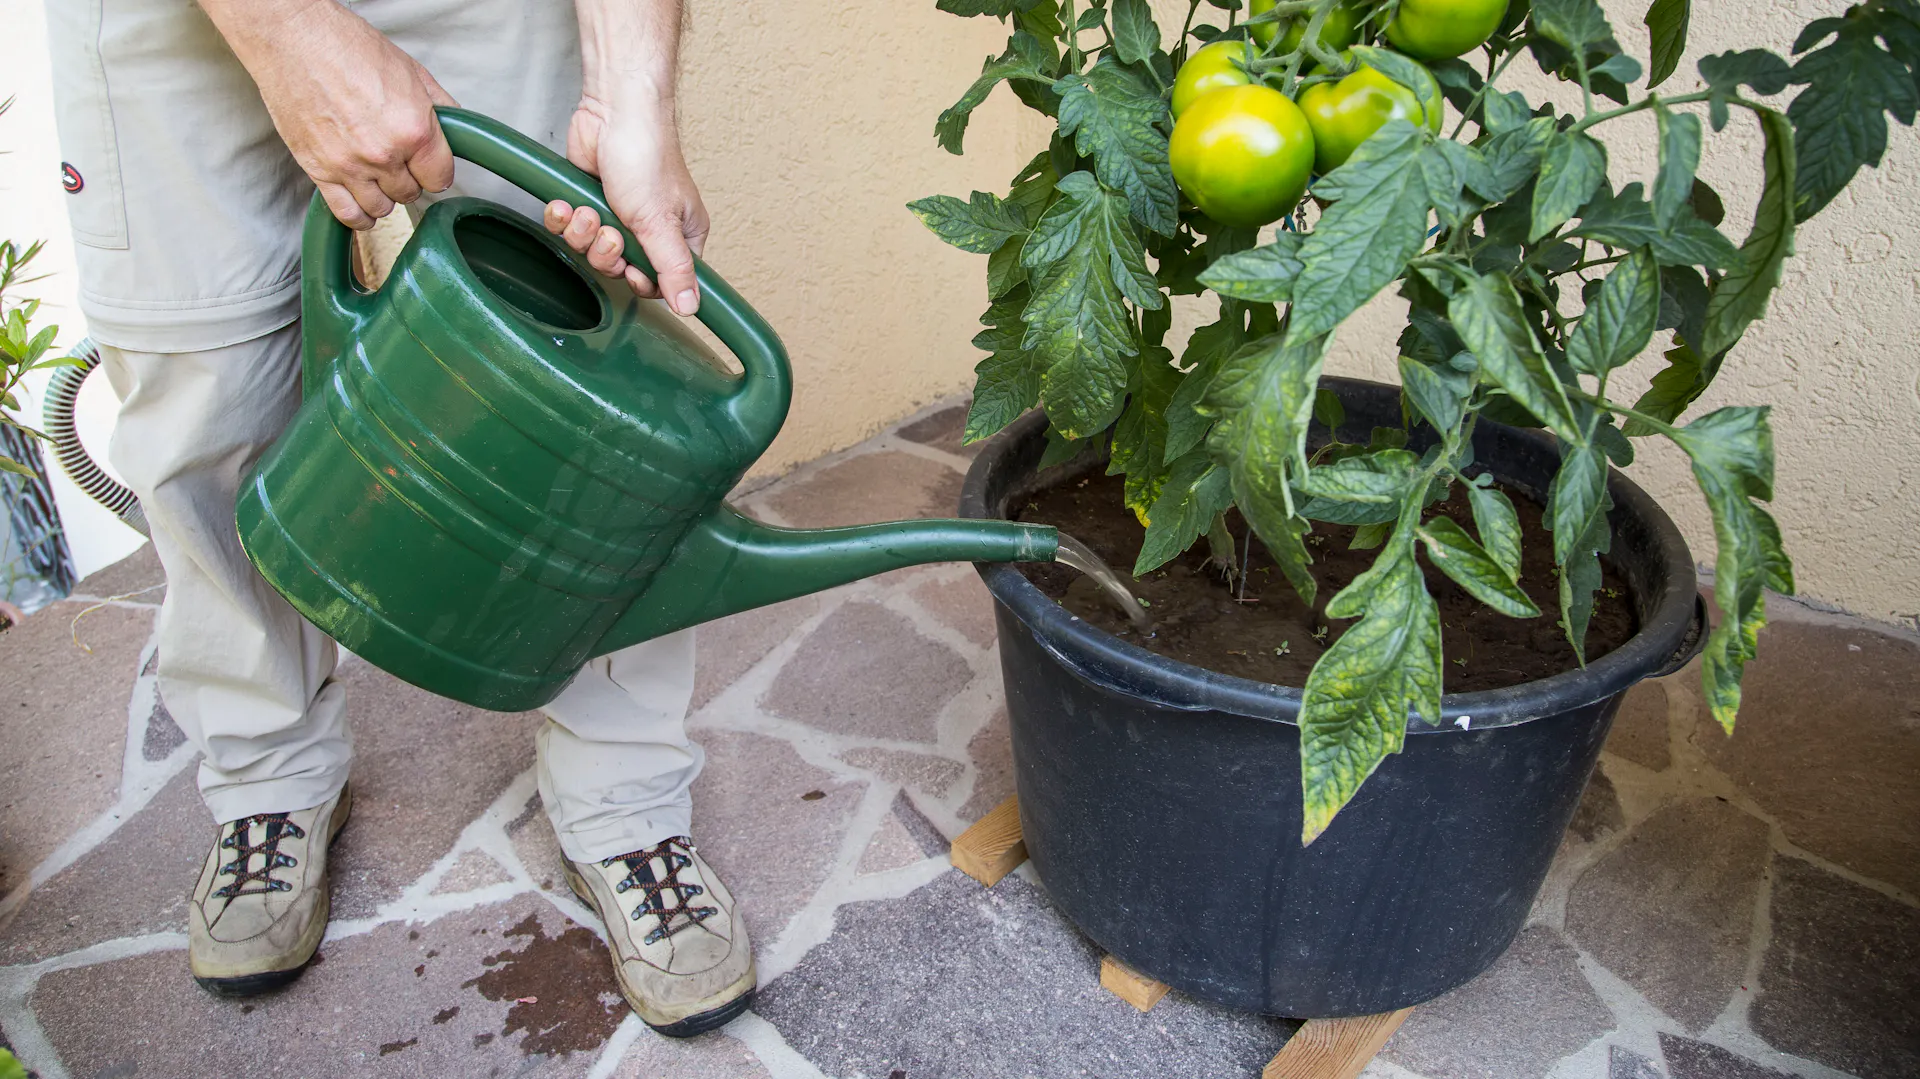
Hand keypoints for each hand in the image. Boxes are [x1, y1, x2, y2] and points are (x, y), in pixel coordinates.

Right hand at [201, 0, 457, 229]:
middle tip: (397, 160)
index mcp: (413, 129)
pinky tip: (362, 206)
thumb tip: (457, 129)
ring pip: (381, 208)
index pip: (440, 178)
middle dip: (408, 178)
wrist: (292, 38)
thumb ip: (440, 106)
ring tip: (377, 177)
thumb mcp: (411, 71)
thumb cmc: (346, 46)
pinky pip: (346, 214)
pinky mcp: (318, 170)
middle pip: (410, 193)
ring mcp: (349, 166)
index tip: (427, 164)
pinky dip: (358, 216)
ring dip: (383, 196)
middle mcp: (383, 154)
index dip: (435, 170)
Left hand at [543, 96, 708, 313]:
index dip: (640, 281)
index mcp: (680, 236)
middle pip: (620, 269)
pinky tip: (565, 204)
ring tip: (587, 210)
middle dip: (606, 253)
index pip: (662, 282)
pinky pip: (568, 229)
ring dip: (582, 234)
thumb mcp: (661, 223)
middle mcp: (650, 228)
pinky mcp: (586, 200)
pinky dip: (563, 219)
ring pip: (590, 251)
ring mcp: (615, 214)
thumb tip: (691, 308)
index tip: (631, 268)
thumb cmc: (647, 156)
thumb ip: (674, 270)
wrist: (613, 111)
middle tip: (610, 231)